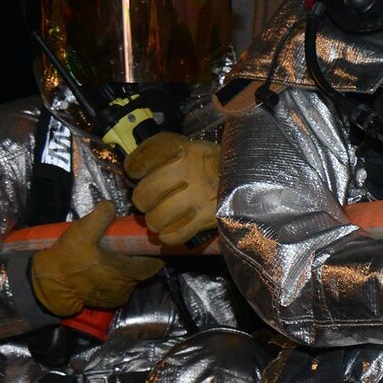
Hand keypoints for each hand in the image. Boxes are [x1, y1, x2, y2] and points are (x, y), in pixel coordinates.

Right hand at [29, 200, 163, 316]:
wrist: (50, 285)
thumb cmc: (69, 258)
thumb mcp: (83, 230)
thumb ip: (101, 215)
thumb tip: (111, 205)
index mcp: (127, 271)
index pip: (155, 263)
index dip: (155, 252)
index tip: (150, 241)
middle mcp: (127, 286)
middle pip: (143, 270)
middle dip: (139, 258)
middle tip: (129, 244)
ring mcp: (118, 296)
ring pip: (131, 279)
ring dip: (127, 268)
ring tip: (116, 255)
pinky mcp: (108, 302)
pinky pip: (120, 288)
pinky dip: (116, 278)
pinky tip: (105, 268)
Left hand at [125, 132, 218, 246]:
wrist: (250, 176)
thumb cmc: (212, 163)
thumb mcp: (190, 147)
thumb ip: (163, 152)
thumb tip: (132, 170)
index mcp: (182, 148)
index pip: (140, 161)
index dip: (133, 169)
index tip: (137, 172)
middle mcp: (188, 170)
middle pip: (143, 194)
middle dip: (142, 200)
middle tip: (149, 201)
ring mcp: (198, 196)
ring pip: (156, 219)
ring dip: (155, 221)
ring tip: (161, 217)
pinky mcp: (207, 218)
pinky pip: (174, 235)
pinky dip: (168, 235)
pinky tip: (172, 229)